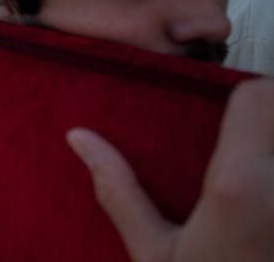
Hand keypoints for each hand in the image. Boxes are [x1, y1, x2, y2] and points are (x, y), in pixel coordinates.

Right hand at [67, 78, 273, 261]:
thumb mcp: (152, 253)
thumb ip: (120, 193)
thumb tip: (81, 139)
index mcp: (237, 186)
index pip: (262, 95)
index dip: (244, 89)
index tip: (225, 101)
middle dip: (260, 119)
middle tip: (234, 139)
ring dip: (268, 145)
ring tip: (245, 171)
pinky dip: (271, 174)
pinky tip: (260, 206)